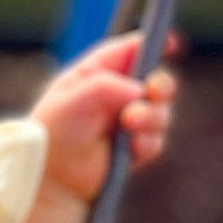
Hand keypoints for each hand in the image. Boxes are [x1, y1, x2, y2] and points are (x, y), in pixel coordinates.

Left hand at [29, 33, 177, 204]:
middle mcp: (117, 94)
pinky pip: (157, 140)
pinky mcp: (136, 148)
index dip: (153, 43)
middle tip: (151, 92)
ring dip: (151, 116)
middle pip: (157, 79)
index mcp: (98, 73)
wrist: (52, 179)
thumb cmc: (53, 134)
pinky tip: (130, 149)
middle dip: (161, 85)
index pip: (131, 50)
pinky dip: (147, 142)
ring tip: (129, 124)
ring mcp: (128, 121)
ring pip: (162, 111)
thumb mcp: (72, 100)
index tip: (169, 43)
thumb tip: (140, 90)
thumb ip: (106, 86)